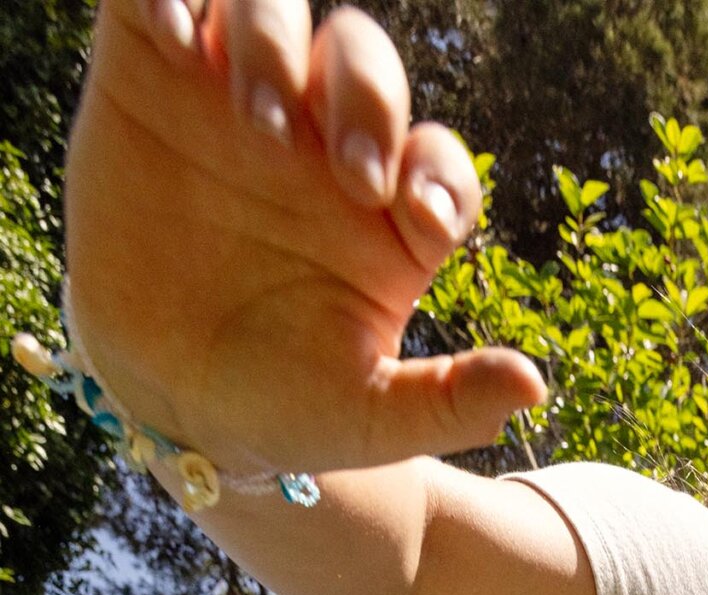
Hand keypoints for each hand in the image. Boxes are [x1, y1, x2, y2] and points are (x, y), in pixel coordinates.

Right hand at [63, 0, 544, 473]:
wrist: (163, 398)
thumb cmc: (276, 403)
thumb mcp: (366, 420)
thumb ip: (449, 404)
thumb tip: (535, 388)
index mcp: (387, 215)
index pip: (438, 161)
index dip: (441, 175)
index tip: (422, 224)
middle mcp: (320, 144)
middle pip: (362, 63)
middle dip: (365, 99)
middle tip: (348, 172)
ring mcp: (237, 100)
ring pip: (275, 9)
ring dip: (275, 41)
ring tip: (258, 121)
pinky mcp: (152, 74)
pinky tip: (177, 40)